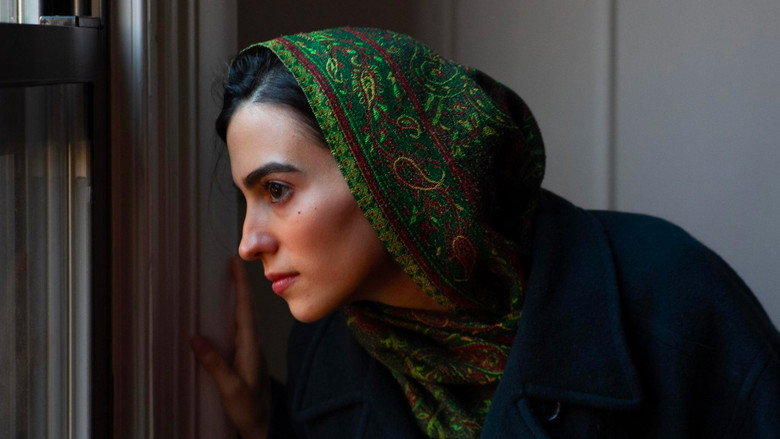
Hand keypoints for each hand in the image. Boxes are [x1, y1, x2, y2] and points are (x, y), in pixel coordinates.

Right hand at [191, 257, 269, 438]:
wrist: (263, 426)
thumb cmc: (249, 410)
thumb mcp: (230, 388)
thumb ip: (215, 364)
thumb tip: (195, 337)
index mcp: (251, 347)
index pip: (246, 310)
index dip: (241, 286)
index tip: (236, 264)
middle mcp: (252, 345)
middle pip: (245, 309)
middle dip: (239, 285)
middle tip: (231, 263)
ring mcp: (249, 351)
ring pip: (242, 318)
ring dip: (236, 298)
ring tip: (228, 280)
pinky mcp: (244, 358)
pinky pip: (237, 330)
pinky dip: (232, 315)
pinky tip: (224, 314)